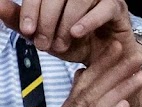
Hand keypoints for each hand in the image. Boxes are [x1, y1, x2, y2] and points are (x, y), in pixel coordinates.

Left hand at [0, 0, 137, 63]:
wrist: (108, 62)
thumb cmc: (78, 45)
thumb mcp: (45, 36)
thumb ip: (21, 21)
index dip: (31, 9)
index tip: (28, 31)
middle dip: (46, 20)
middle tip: (44, 43)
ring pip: (78, 0)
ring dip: (65, 23)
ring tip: (62, 42)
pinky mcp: (117, 7)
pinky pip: (103, 9)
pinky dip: (88, 21)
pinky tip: (77, 33)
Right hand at [17, 39, 141, 106]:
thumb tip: (80, 95)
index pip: (85, 84)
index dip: (102, 65)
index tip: (118, 48)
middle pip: (93, 89)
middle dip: (114, 69)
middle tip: (134, 52)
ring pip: (98, 106)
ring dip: (120, 89)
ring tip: (138, 74)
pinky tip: (125, 105)